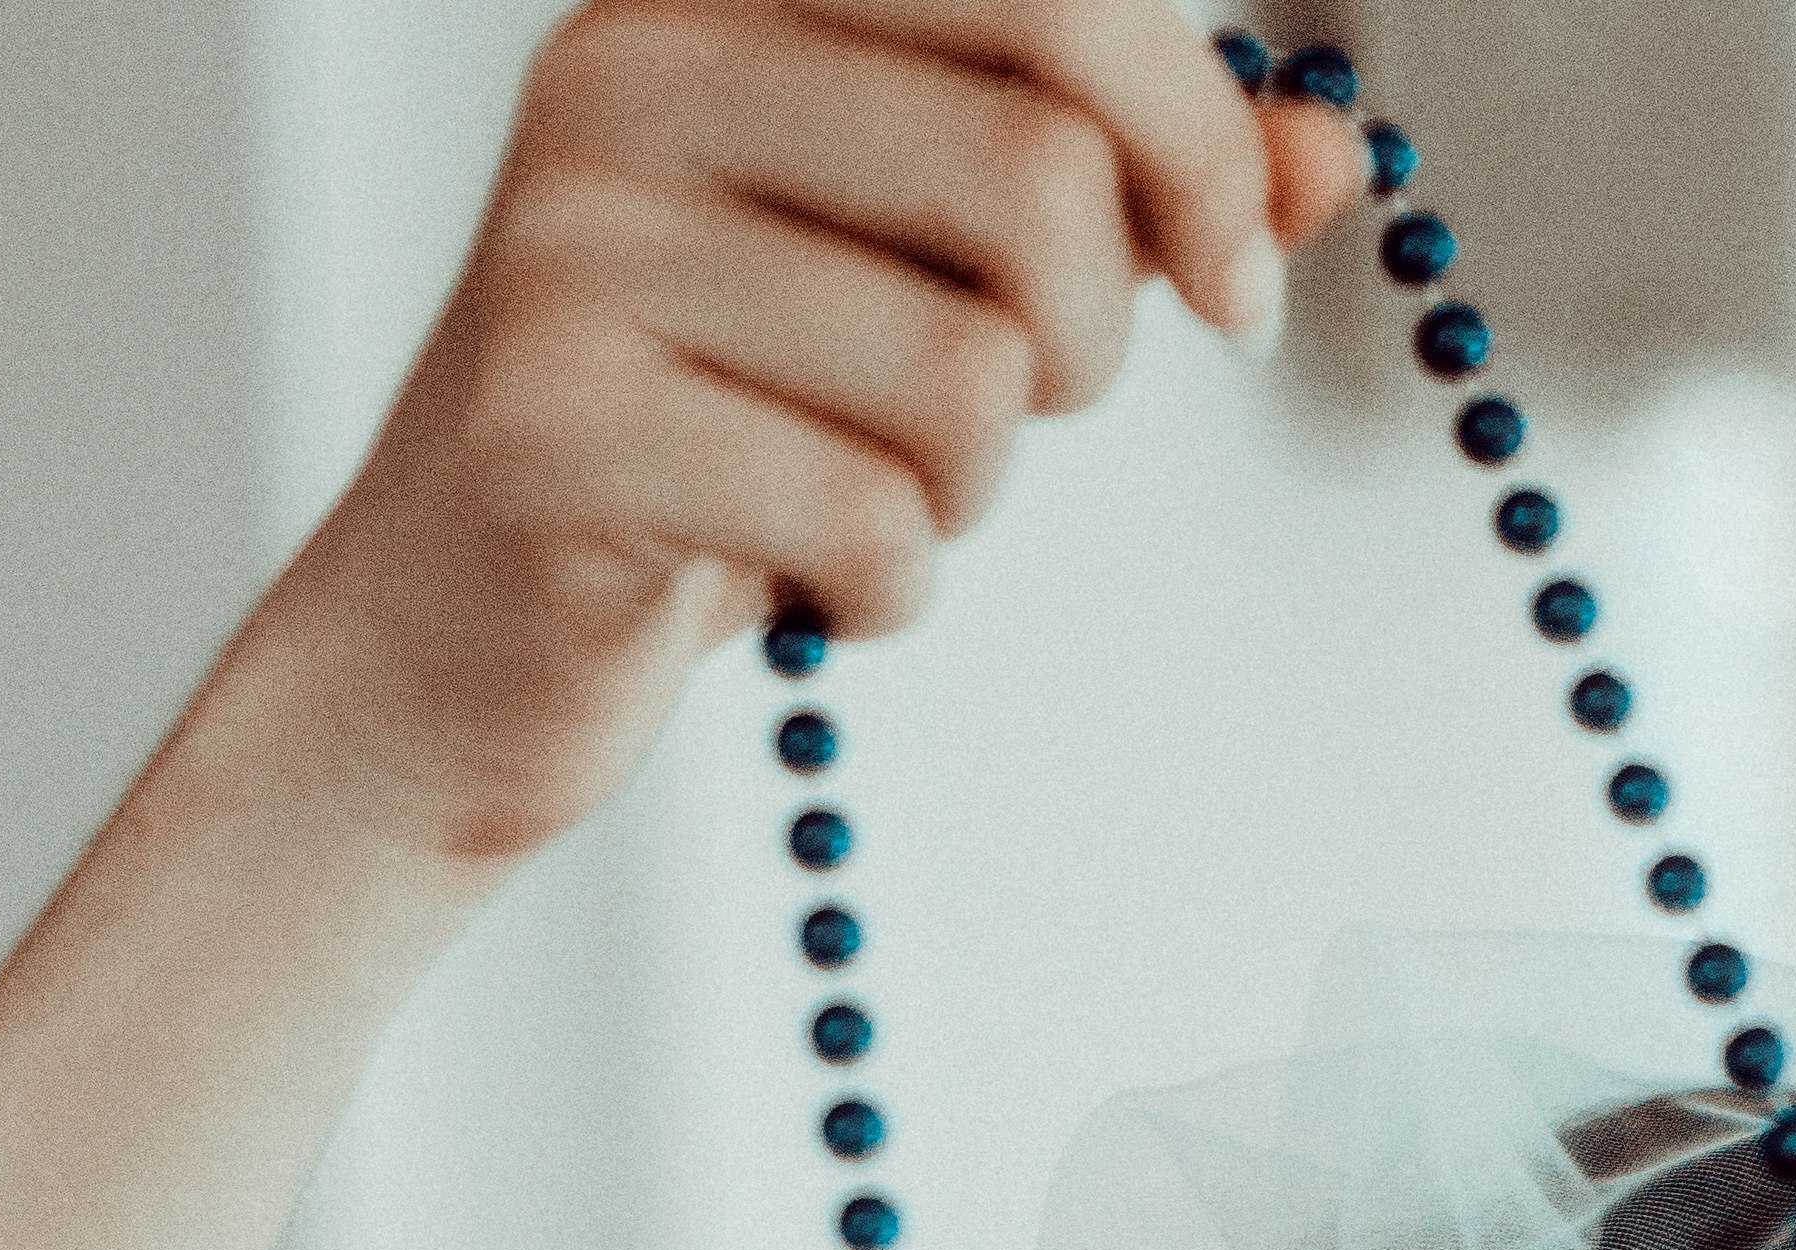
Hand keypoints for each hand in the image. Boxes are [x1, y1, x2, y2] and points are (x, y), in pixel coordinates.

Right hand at [250, 1, 1365, 869]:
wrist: (465, 633)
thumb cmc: (725, 430)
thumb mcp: (931, 276)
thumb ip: (1127, 193)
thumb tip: (1330, 154)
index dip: (1199, 145)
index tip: (1235, 277)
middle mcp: (634, 69)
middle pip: (1036, 181)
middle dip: (1087, 341)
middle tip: (1013, 405)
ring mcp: (581, 243)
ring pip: (969, 379)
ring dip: (969, 487)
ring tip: (857, 484)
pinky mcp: (565, 429)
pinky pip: (874, 525)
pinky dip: (887, 588)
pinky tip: (799, 572)